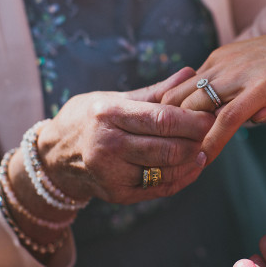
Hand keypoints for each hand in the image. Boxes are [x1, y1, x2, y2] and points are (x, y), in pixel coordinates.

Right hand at [37, 68, 214, 204]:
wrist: (54, 156)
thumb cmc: (89, 119)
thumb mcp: (115, 99)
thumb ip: (156, 91)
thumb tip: (190, 72)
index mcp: (108, 115)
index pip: (162, 119)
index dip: (193, 120)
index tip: (211, 115)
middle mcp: (107, 146)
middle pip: (168, 148)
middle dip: (197, 140)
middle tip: (211, 131)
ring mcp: (111, 174)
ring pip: (168, 170)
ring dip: (192, 160)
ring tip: (202, 146)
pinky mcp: (117, 194)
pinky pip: (161, 188)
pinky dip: (182, 177)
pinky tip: (191, 165)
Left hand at [162, 18, 265, 161]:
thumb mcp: (262, 70)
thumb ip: (240, 87)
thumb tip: (228, 110)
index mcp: (221, 57)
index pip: (180, 88)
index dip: (170, 116)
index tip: (166, 141)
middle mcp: (224, 62)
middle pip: (179, 100)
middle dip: (169, 130)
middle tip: (165, 158)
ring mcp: (242, 73)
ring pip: (198, 110)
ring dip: (187, 139)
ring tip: (178, 164)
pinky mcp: (263, 86)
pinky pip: (228, 119)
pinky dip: (213, 141)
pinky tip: (205, 159)